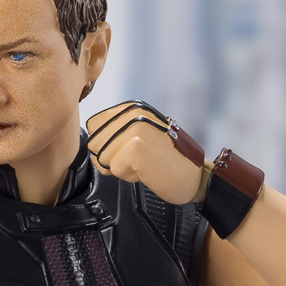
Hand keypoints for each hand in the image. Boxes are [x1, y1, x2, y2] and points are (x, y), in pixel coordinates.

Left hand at [85, 102, 206, 204]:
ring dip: (121, 168)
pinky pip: (114, 169)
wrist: (194, 177)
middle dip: (112, 158)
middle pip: (94, 143)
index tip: (128, 150)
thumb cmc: (168, 160)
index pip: (94, 125)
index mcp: (133, 108)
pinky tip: (147, 170)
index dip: (105, 144)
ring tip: (144, 164)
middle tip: (139, 159)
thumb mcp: (140, 137)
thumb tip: (90, 144)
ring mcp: (135, 129)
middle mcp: (133, 113)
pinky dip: (129, 176)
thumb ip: (115, 134)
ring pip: (103, 157)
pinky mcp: (137, 147)